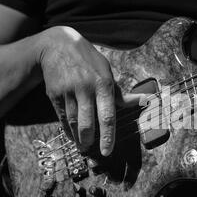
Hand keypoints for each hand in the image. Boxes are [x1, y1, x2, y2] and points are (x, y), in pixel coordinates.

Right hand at [37, 26, 139, 155]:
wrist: (56, 46)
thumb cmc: (88, 60)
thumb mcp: (106, 71)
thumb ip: (120, 93)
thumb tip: (142, 101)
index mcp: (103, 84)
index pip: (107, 116)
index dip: (107, 136)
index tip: (107, 151)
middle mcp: (85, 88)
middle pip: (87, 123)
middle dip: (89, 140)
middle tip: (91, 149)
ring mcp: (68, 91)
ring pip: (73, 122)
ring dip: (78, 137)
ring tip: (83, 146)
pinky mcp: (54, 93)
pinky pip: (62, 117)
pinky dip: (67, 129)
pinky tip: (72, 135)